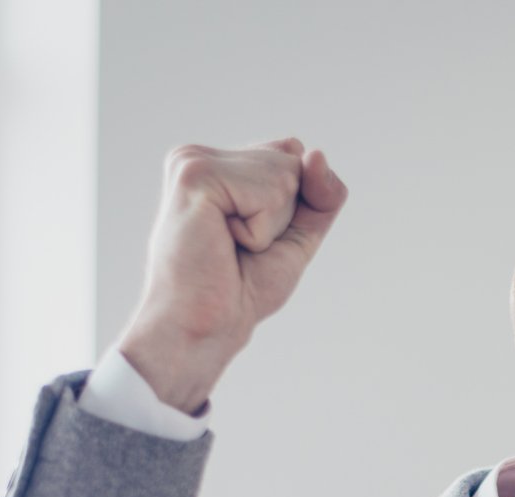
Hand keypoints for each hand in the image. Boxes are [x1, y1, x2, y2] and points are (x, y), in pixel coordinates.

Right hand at [116, 138, 348, 413]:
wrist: (206, 327)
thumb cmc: (242, 288)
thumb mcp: (297, 233)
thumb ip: (320, 193)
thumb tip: (315, 153)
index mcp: (217, 163)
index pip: (294, 156)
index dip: (295, 206)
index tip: (250, 239)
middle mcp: (200, 155)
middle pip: (294, 162)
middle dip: (284, 217)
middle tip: (238, 247)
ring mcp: (193, 160)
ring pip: (285, 176)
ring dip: (271, 226)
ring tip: (229, 246)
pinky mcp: (195, 175)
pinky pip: (270, 192)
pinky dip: (260, 231)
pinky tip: (224, 243)